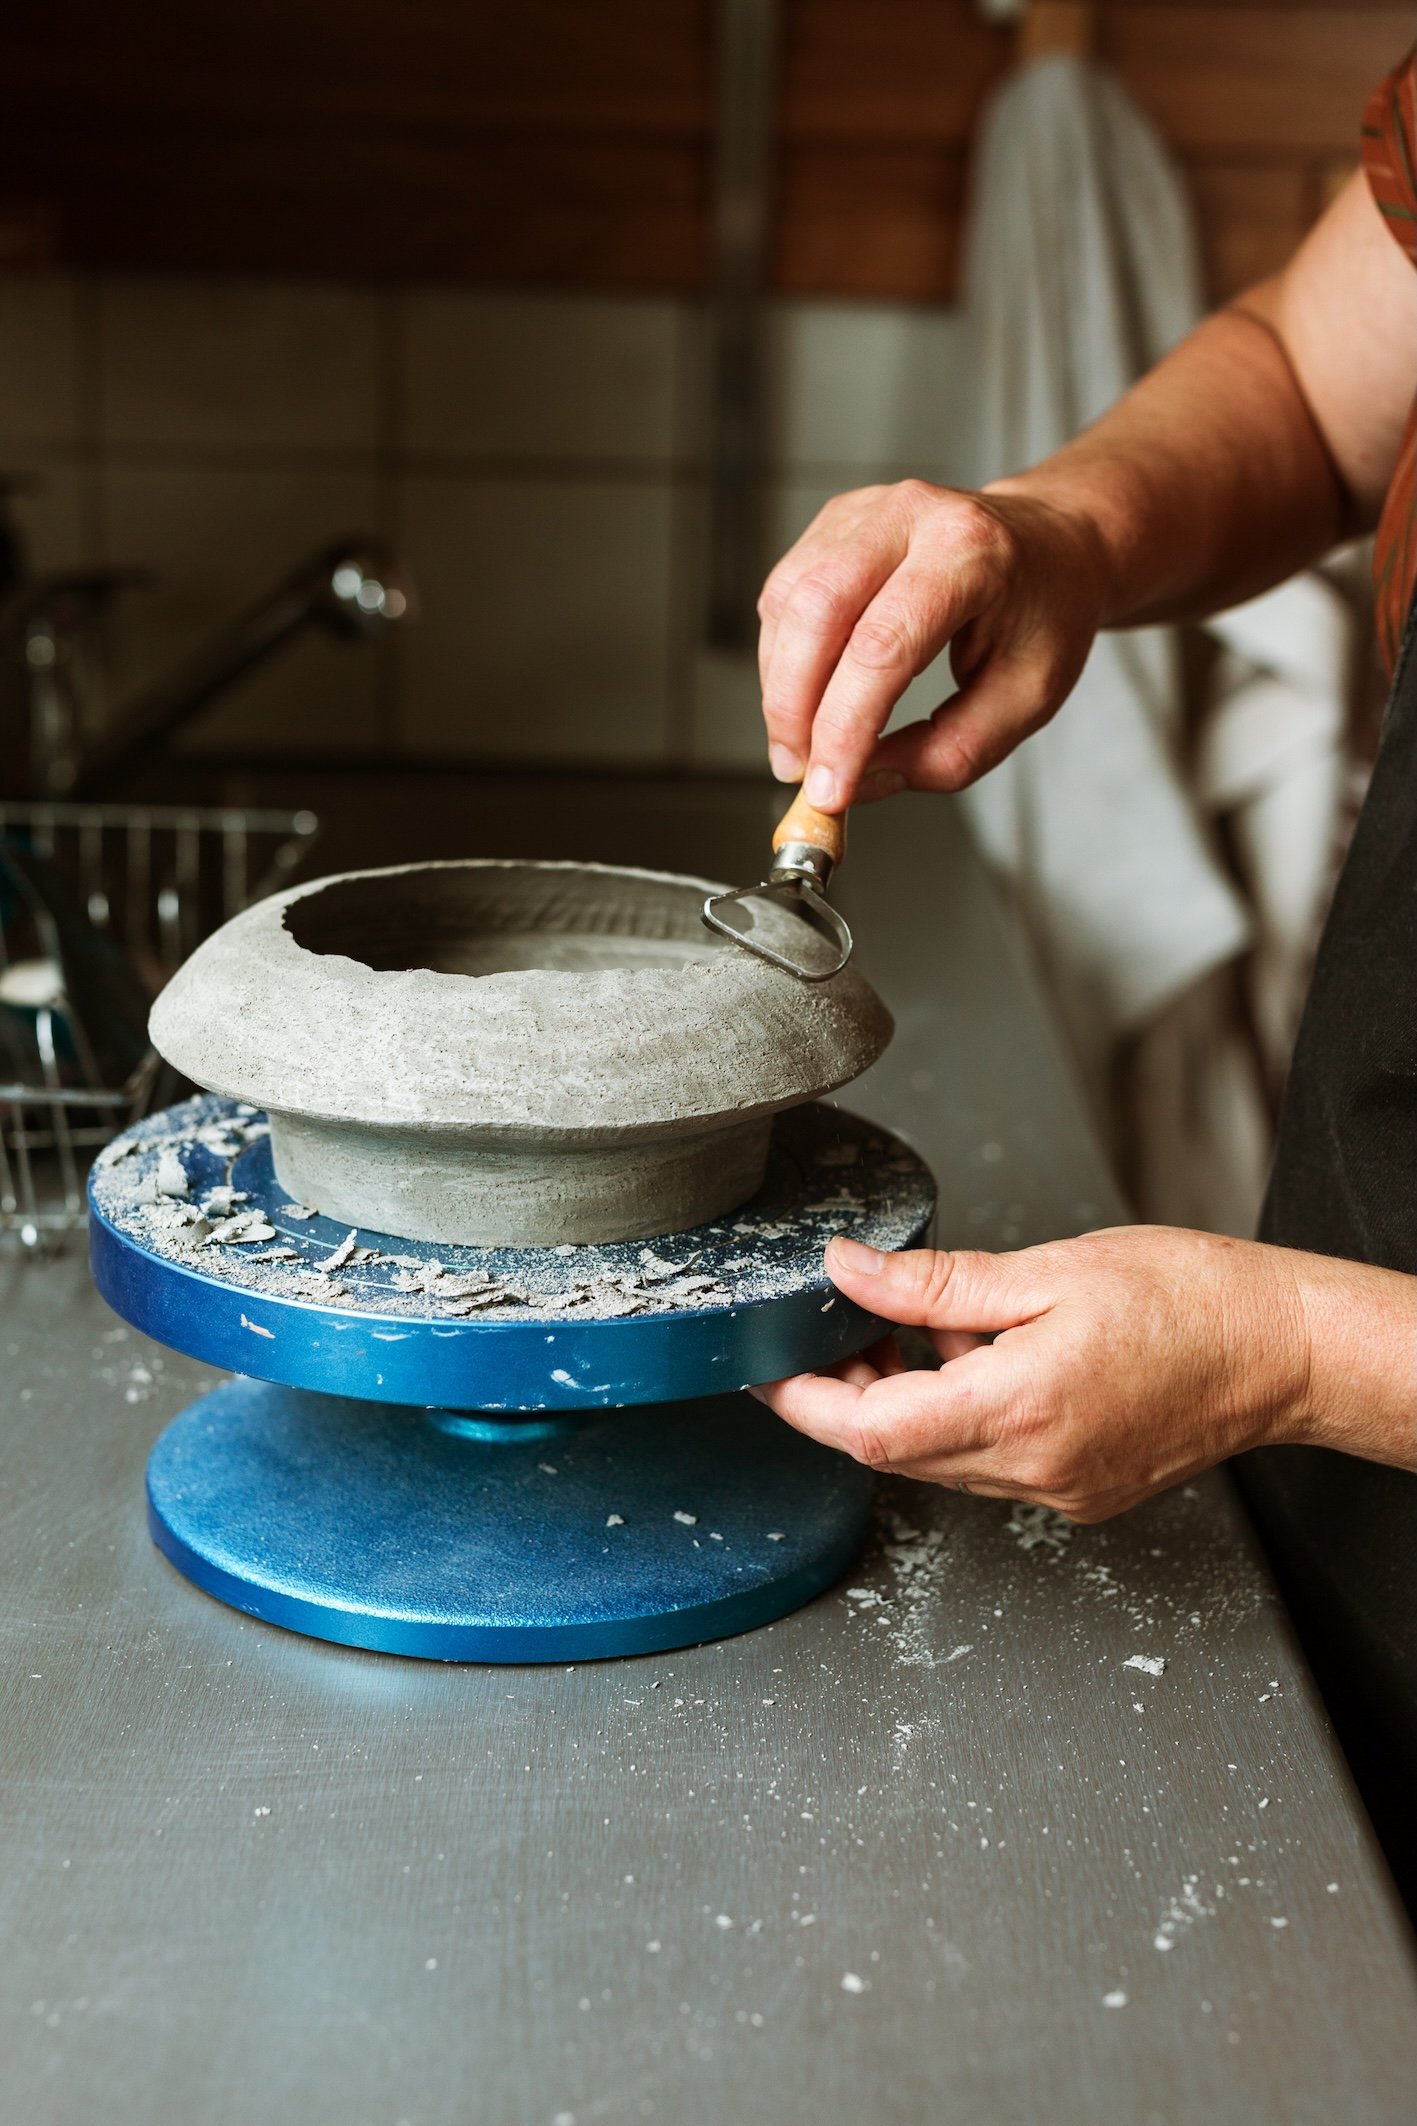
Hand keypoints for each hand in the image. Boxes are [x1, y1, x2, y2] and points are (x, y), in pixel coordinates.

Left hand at [750, 1227, 1398, 1522]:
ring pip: (936, 1460)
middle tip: (839, 1325)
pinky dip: (956, 1415)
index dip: (802, 1403)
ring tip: (918, 1329)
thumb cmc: (1185, 1299)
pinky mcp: (1076, 1492)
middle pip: (894, 1452)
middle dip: (846, 1394)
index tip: (764, 1368)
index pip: (870, 1431)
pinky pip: (983, 1464)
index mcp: (1021, 1406)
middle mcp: (1033, 1466)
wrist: (1278, 1349)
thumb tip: (847, 1272)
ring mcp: (1057, 1489)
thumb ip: (935, 1284)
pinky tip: (976, 1359)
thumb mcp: (1047, 1270)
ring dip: (902, 1402)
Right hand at [756, 480, 1109, 810]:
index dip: (844, 726)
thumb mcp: (1026, 700)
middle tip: (799, 771)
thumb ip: (949, 753)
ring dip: (780, 687)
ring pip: (788, 603)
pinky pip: (784, 595)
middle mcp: (911, 515)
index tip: (829, 790)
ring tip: (802, 742)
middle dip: (793, 707)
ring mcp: (866, 511)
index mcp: (972, 553)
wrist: (1054, 542)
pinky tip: (806, 693)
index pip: (883, 646)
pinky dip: (782, 657)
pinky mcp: (836, 521)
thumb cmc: (1045, 616)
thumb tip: (863, 782)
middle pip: (817, 612)